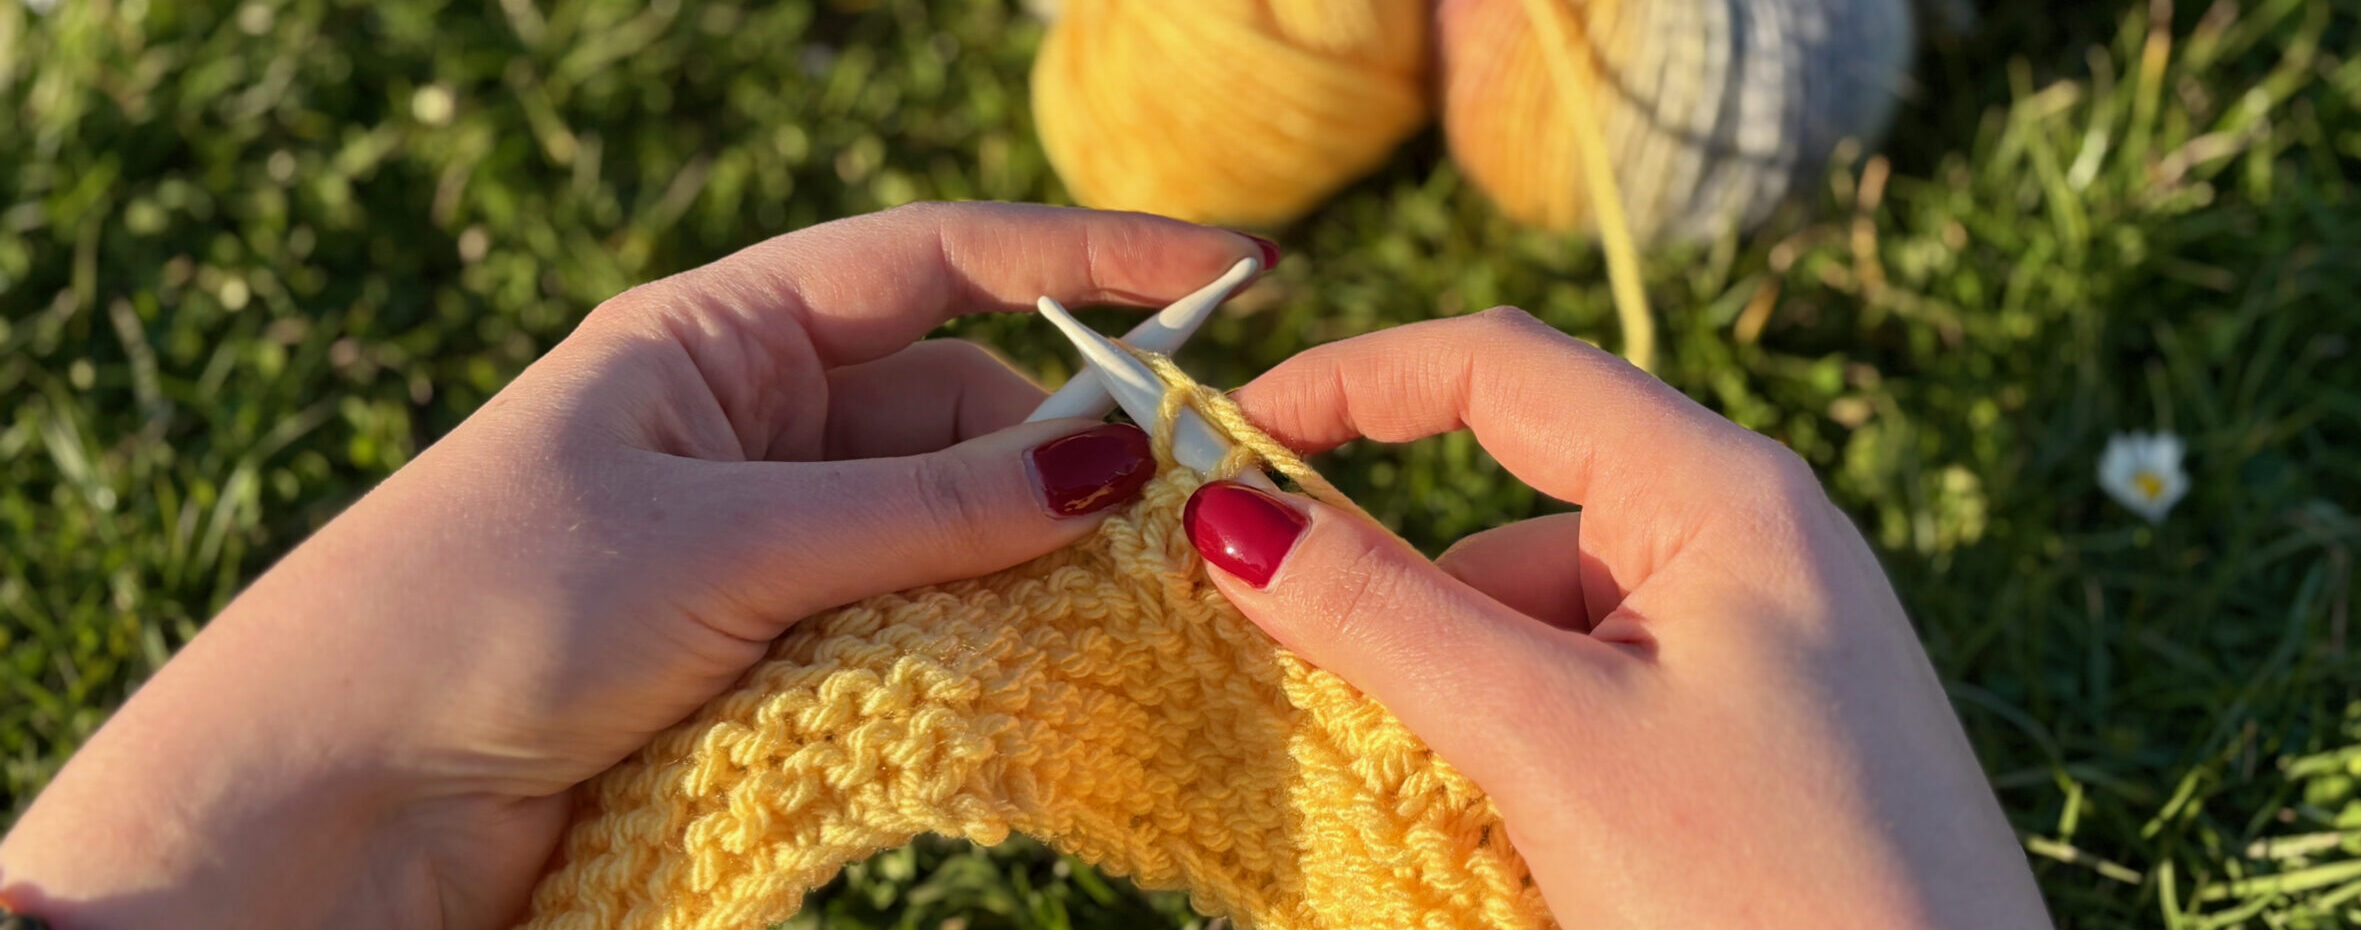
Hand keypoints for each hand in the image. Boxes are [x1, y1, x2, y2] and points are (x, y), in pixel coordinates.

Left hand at [0, 203, 1269, 928]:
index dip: (1089, 255)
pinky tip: (1019, 672)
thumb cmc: (483, 613)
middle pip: (961, 407)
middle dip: (1067, 453)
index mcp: (717, 338)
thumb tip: (1119, 463)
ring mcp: (757, 544)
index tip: (1231, 272)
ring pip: (946, 527)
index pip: (938, 262)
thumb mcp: (726, 542)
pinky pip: (906, 621)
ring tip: (1107, 611)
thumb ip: (932, 509)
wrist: (328, 802)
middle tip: (1176, 520)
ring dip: (1021, 564)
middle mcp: (747, 426)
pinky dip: (968, 642)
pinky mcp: (758, 652)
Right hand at [1183, 309, 2053, 928]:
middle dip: (1402, 594)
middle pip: (1512, 516)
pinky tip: (1520, 851)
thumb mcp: (1551, 741)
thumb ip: (1385, 616)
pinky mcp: (1759, 740)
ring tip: (1458, 819)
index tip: (1222, 443)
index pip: (1501, 370)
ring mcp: (1762, 647)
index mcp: (1724, 492)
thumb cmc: (1774, 893)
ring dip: (1462, 699)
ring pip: (1546, 627)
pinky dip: (1526, 752)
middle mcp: (1752, 543)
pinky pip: (1597, 702)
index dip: (1349, 383)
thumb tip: (1231, 520)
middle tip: (1296, 678)